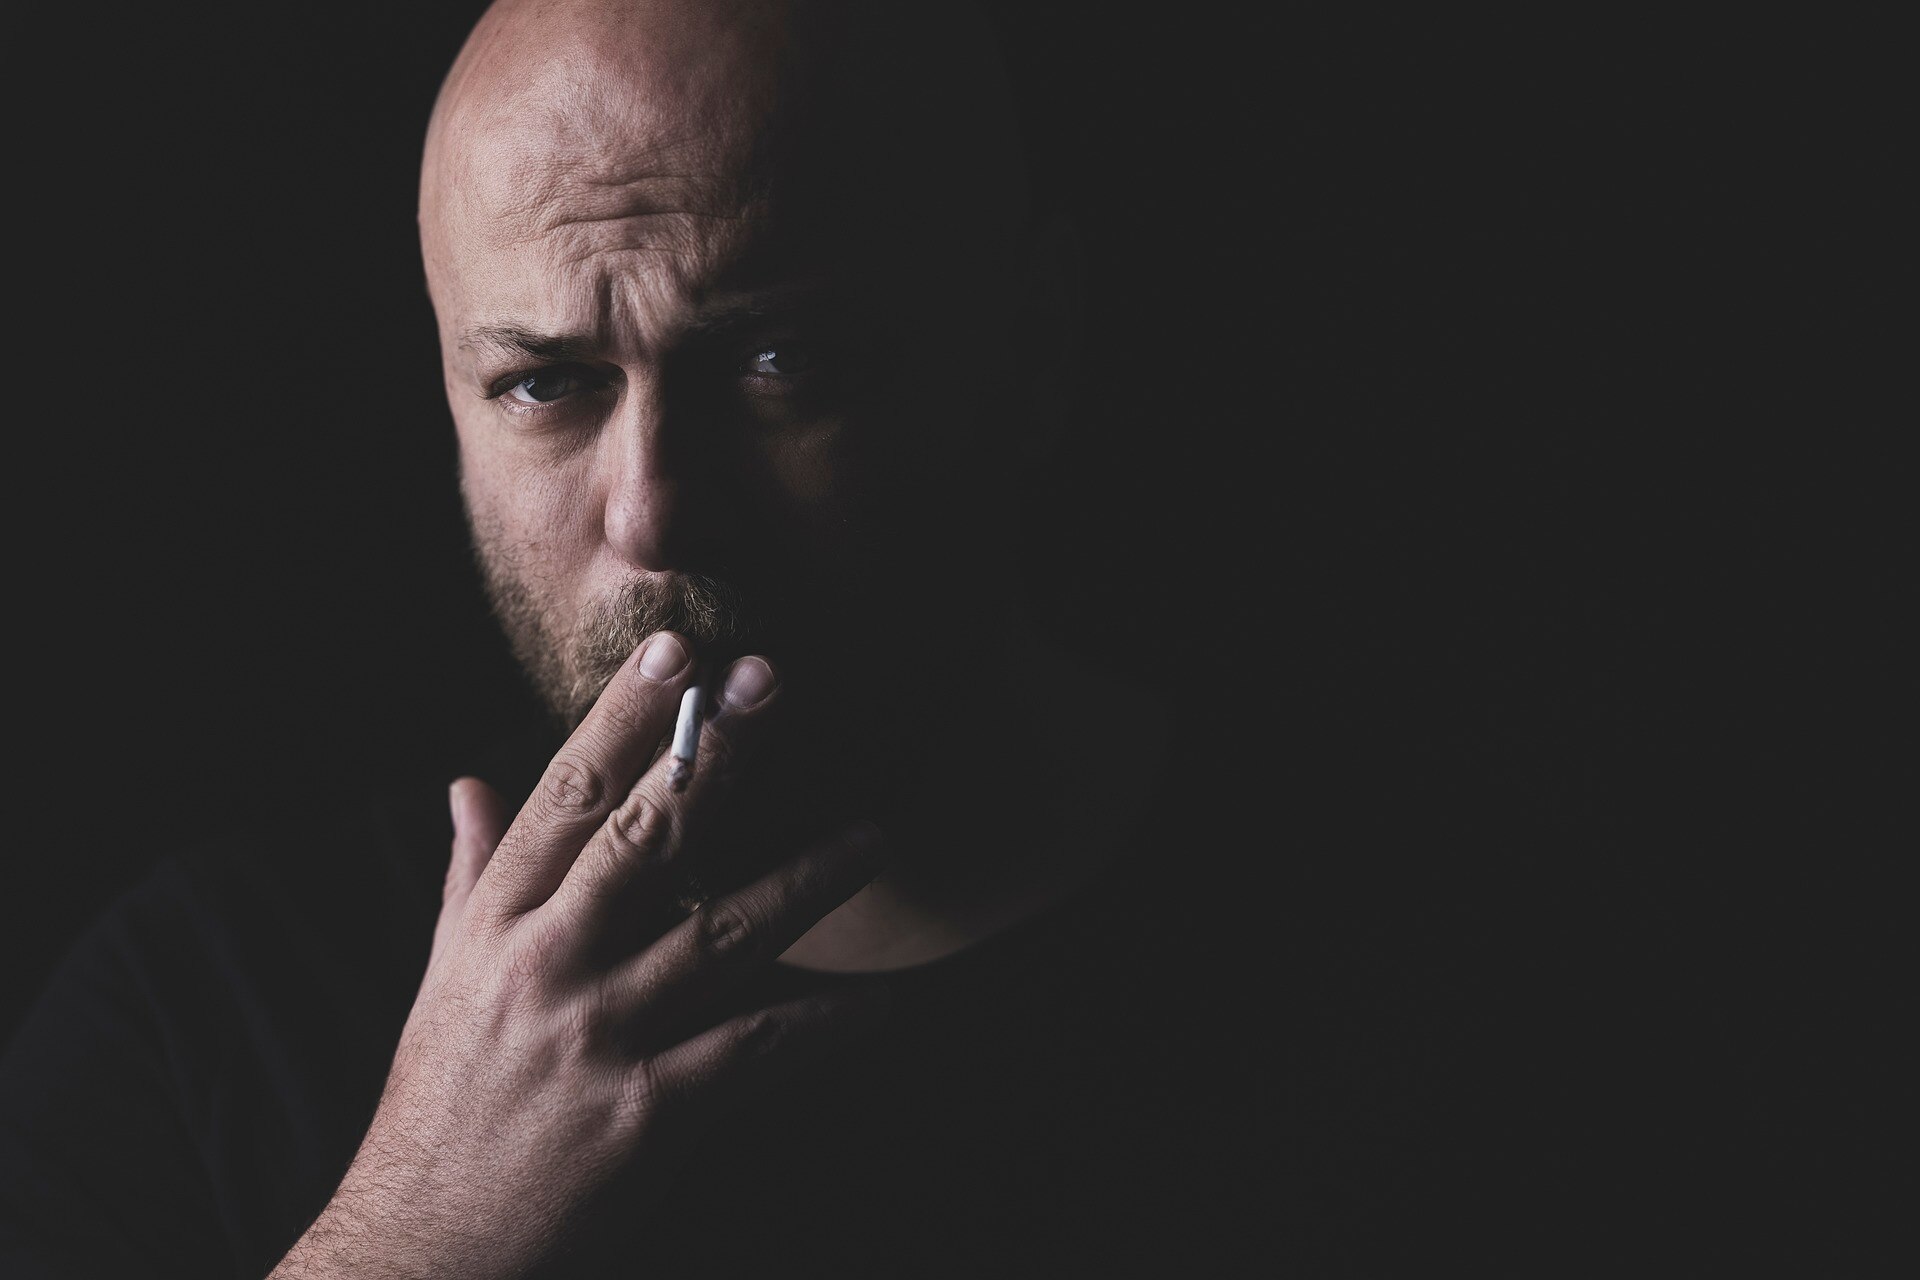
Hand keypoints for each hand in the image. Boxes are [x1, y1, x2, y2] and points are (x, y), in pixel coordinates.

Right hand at [270, 632, 887, 1278]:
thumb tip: (467, 781)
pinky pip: (759, 1045)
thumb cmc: (437, 1100)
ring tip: (875, 837)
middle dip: (716, 755)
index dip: (624, 718)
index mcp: (494, 924)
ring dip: (807, 879)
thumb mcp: (441, 976)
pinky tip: (885, 995)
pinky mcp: (649, 1110)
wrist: (424, 1242)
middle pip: (643, 839)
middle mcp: (545, 966)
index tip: (677, 652)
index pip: (564, 797)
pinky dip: (828, 1017)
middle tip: (774, 683)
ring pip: (720, 931)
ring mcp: (600, 1037)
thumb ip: (471, 873)